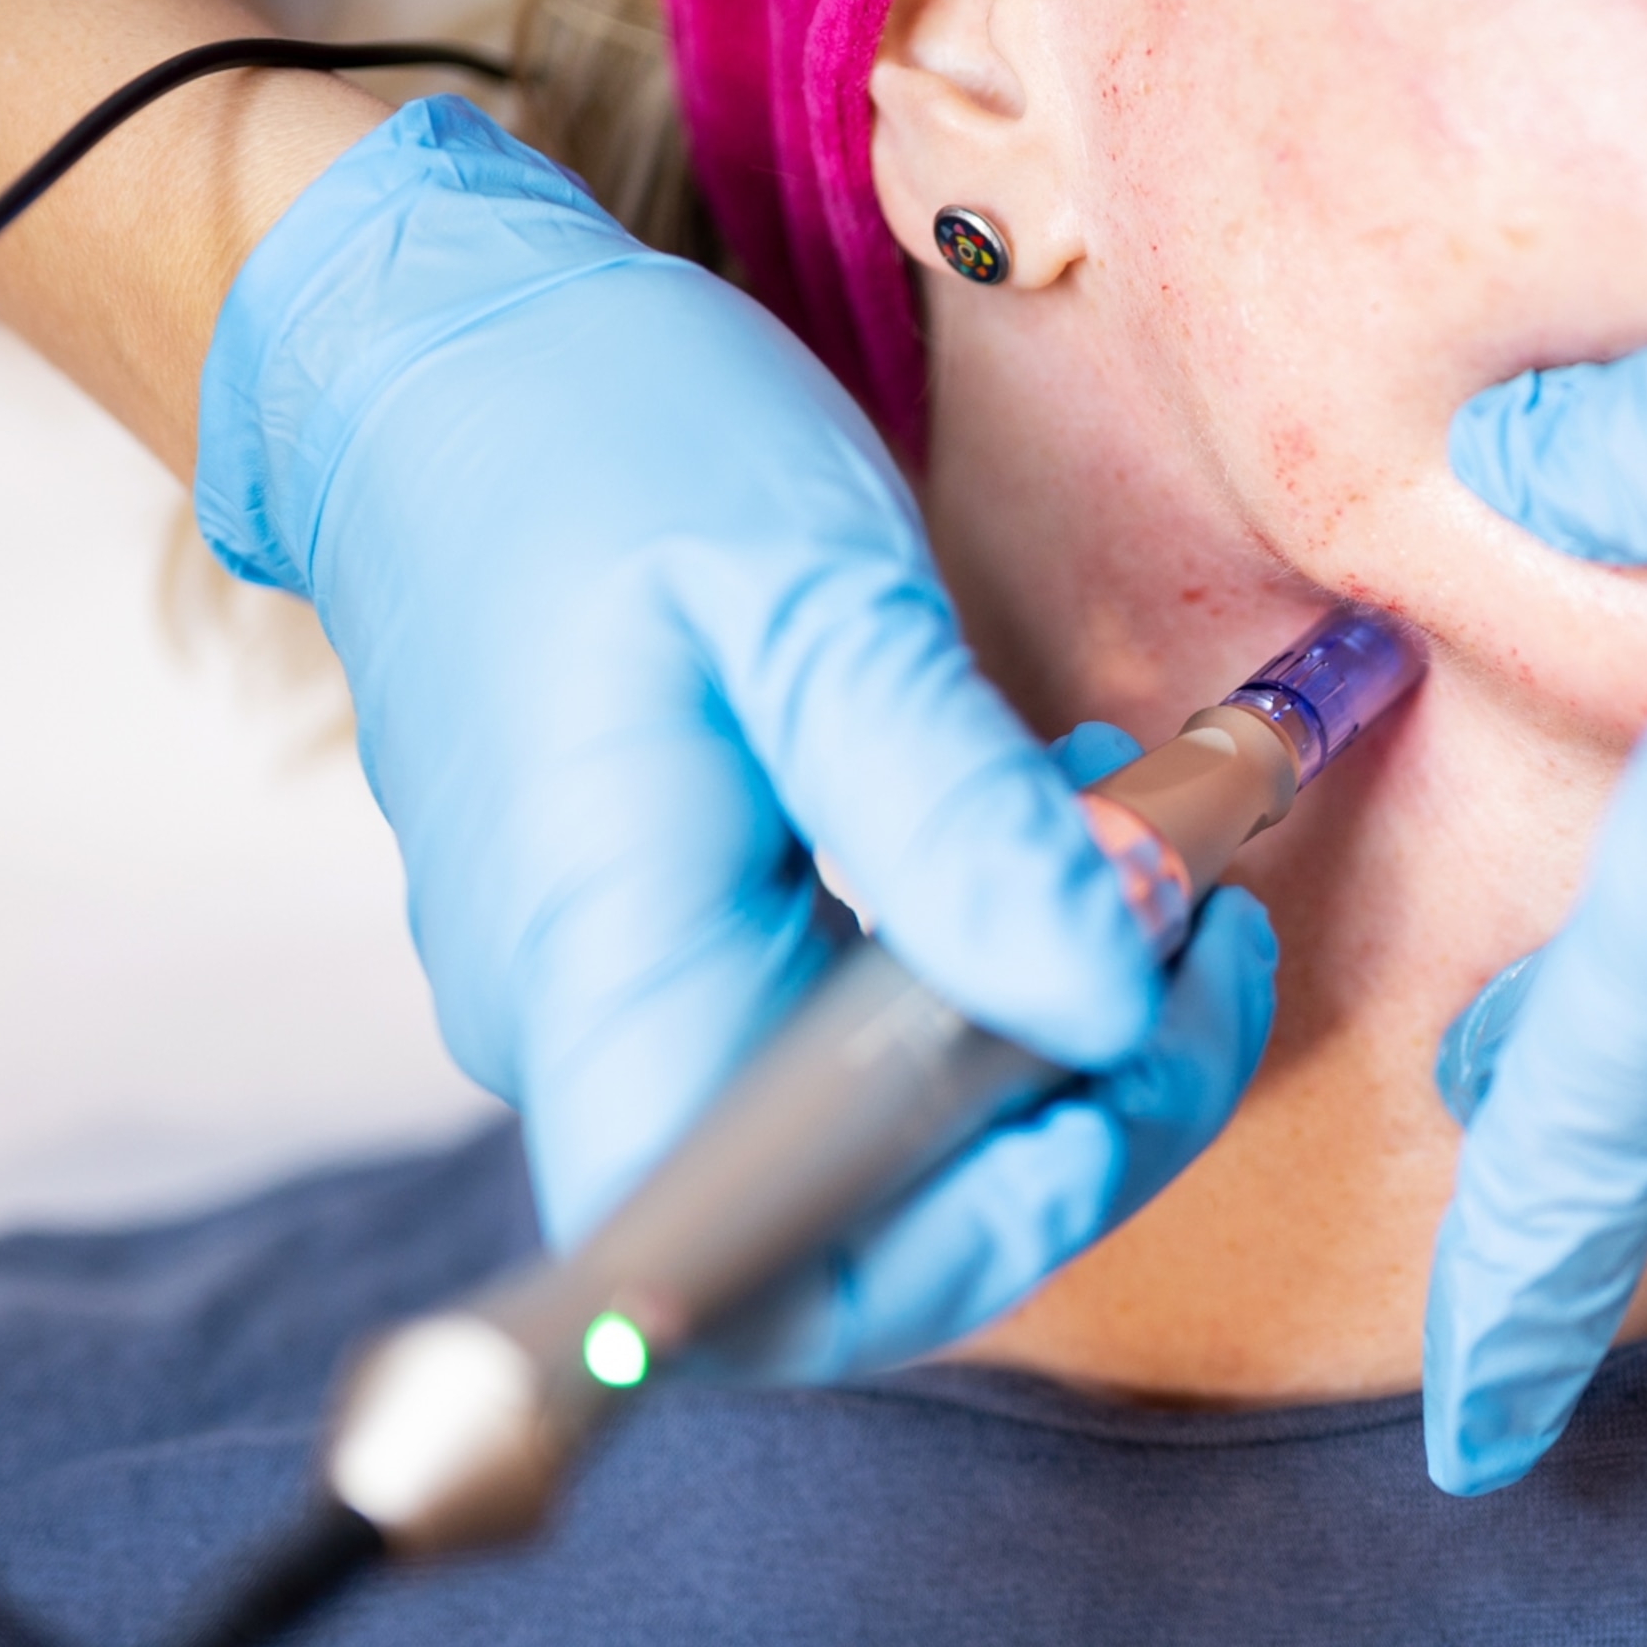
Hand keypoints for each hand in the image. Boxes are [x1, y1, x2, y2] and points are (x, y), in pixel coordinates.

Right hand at [195, 99, 1266, 1340]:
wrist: (436, 366)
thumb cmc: (596, 443)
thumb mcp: (810, 599)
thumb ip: (954, 820)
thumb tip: (1105, 1012)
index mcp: (605, 971)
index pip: (766, 1280)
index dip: (970, 1246)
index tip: (1118, 1081)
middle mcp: (599, 1031)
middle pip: (867, 1221)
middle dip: (1083, 1106)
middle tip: (1209, 926)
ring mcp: (630, 998)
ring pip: (885, 1133)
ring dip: (1060, 1021)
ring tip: (1161, 849)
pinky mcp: (677, 949)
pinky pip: (857, 1037)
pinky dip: (994, 963)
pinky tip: (1068, 835)